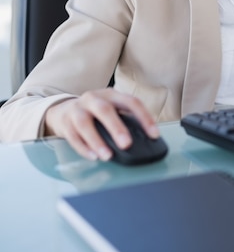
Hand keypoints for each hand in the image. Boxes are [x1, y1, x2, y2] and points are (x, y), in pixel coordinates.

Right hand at [44, 88, 158, 160]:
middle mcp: (93, 98)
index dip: (144, 117)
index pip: (131, 102)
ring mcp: (77, 110)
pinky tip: (93, 157)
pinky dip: (83, 148)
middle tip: (126, 144)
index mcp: (111, 94)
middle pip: (105, 110)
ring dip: (97, 141)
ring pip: (85, 123)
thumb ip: (126, 120)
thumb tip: (145, 139)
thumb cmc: (95, 113)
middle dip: (116, 127)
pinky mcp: (65, 123)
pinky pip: (72, 136)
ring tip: (107, 156)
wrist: (63, 110)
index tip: (154, 135)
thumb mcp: (111, 109)